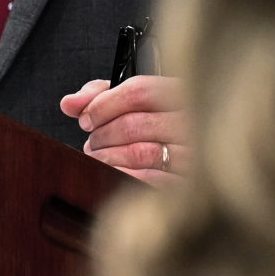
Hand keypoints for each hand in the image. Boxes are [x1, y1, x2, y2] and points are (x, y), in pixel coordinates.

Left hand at [62, 74, 188, 184]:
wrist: (205, 156)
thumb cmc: (161, 125)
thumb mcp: (137, 100)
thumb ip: (102, 94)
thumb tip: (69, 104)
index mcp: (181, 92)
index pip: (138, 91)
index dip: (103, 105)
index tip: (86, 119)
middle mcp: (192, 121)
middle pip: (134, 123)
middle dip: (102, 135)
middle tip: (92, 143)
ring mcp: (195, 153)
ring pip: (140, 152)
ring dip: (107, 157)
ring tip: (98, 158)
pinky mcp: (189, 184)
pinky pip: (150, 181)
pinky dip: (124, 176)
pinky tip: (115, 173)